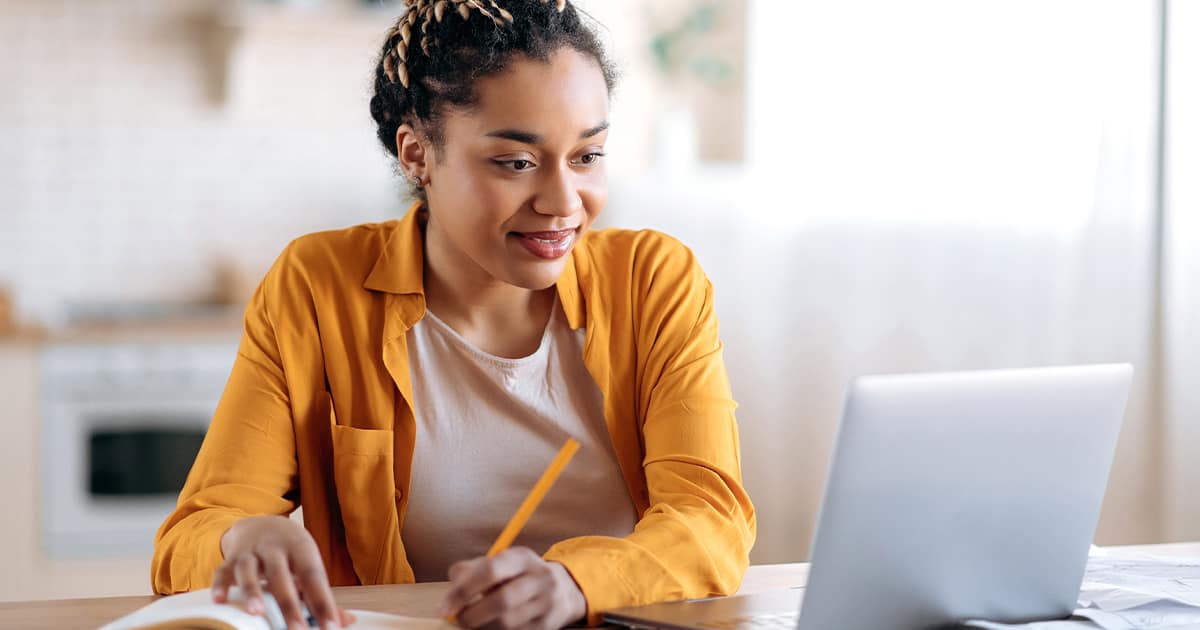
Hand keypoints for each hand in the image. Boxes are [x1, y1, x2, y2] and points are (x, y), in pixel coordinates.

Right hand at [213, 515, 354, 629]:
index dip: (323, 602)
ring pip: (249, 570)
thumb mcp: (308, 564)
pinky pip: (222, 570)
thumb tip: (346, 621)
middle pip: (281, 575)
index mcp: (301, 549)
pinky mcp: (230, 559)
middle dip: (289, 604)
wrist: (262, 523)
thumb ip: (321, 594)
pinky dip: (220, 585)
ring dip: (252, 590)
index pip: (314, 577)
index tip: (331, 626)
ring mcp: (251, 552)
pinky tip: (220, 600)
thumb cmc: (290, 551)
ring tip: (256, 613)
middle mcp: (275, 548)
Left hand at [439, 547, 585, 629]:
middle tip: (456, 620)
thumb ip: (473, 569)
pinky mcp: (547, 626)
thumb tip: (452, 586)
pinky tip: (487, 628)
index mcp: (522, 557)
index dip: (463, 590)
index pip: (490, 571)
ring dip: (481, 628)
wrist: (564, 590)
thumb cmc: (519, 575)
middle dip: (471, 615)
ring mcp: (547, 604)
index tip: (442, 607)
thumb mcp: (501, 562)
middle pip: (501, 601)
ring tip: (471, 624)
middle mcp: (539, 578)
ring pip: (507, 623)